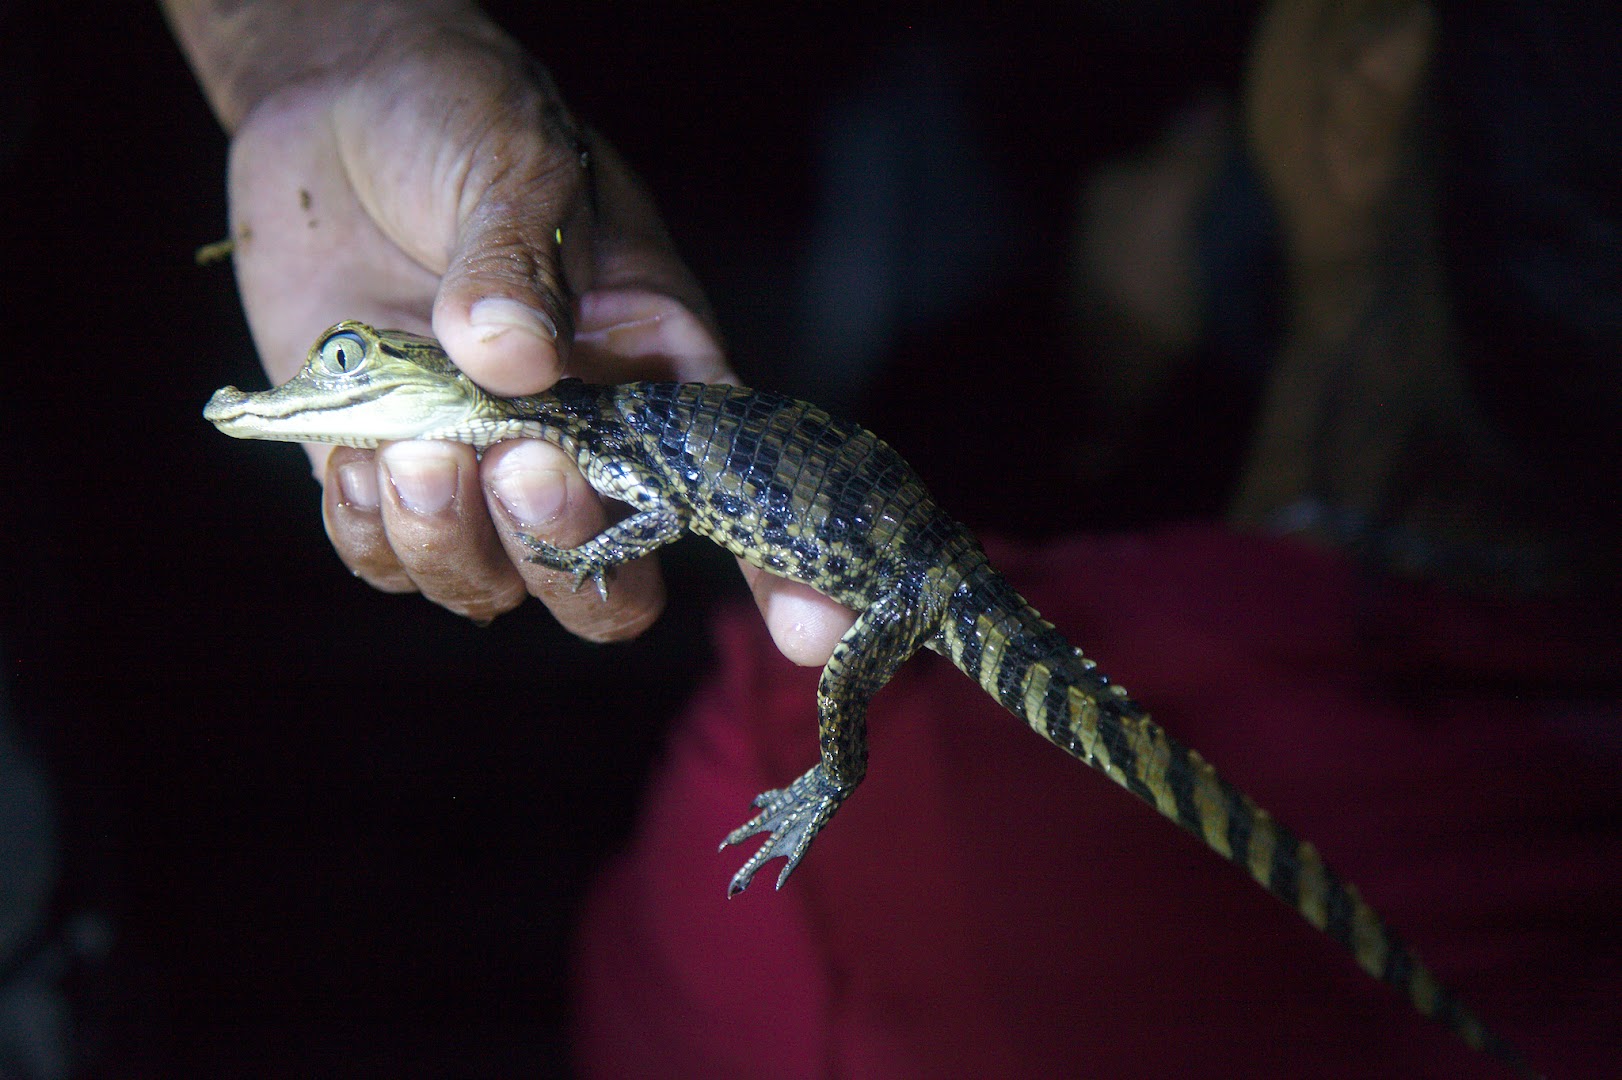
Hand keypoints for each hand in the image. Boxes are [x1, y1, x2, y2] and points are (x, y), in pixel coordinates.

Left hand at [172, 3, 852, 657]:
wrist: (342, 98)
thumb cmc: (469, 120)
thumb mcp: (520, 163)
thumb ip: (520, 261)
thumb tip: (509, 361)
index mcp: (656, 375)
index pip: (736, 489)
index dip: (781, 570)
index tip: (810, 633)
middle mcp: (580, 444)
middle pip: (609, 580)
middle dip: (566, 546)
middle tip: (519, 458)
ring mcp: (477, 467)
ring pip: (493, 587)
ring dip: (454, 542)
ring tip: (413, 444)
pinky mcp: (380, 466)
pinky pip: (386, 559)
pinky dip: (371, 532)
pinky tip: (360, 451)